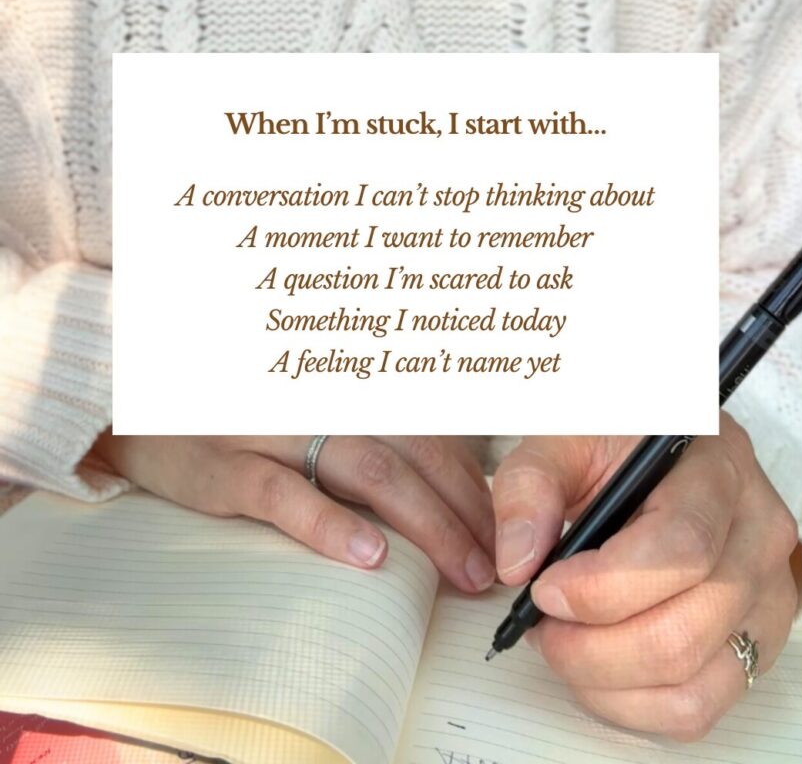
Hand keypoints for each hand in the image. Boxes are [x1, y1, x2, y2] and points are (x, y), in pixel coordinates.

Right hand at [92, 433, 494, 592]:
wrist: (146, 411)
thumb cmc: (245, 417)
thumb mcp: (312, 412)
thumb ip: (372, 436)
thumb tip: (447, 489)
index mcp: (347, 386)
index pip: (429, 431)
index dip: (471, 481)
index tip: (499, 528)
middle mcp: (321, 398)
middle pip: (413, 450)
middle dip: (461, 508)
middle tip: (491, 563)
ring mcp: (274, 427)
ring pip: (368, 468)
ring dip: (423, 523)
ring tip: (458, 570)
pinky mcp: (227, 465)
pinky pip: (285, 495)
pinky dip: (330, 524)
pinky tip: (369, 557)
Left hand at [492, 416, 800, 740]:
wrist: (664, 455)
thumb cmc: (618, 443)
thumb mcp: (565, 439)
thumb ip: (530, 486)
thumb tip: (518, 563)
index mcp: (718, 468)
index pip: (679, 549)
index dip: (602, 587)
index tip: (543, 588)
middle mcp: (757, 534)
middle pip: (683, 630)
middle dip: (590, 646)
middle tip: (540, 623)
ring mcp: (764, 593)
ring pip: (691, 680)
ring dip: (605, 680)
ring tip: (563, 641)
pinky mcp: (753, 640)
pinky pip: (698, 705)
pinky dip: (631, 703)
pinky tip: (595, 666)